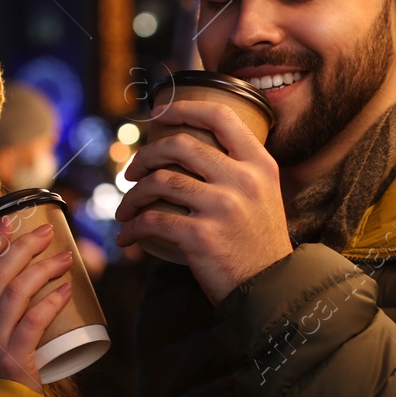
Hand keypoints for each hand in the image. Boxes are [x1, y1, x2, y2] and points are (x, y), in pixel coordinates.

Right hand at [0, 218, 73, 392]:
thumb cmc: (1, 377)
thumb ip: (1, 317)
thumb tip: (31, 283)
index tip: (7, 222)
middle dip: (22, 247)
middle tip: (48, 232)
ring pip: (13, 292)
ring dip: (42, 270)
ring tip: (66, 259)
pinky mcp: (10, 360)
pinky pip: (31, 322)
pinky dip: (50, 302)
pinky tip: (66, 290)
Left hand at [115, 98, 292, 302]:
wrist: (270, 288)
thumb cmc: (259, 243)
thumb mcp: (265, 195)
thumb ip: (240, 169)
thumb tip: (195, 146)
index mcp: (259, 165)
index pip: (220, 116)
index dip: (183, 108)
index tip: (158, 114)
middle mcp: (243, 180)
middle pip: (179, 145)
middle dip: (145, 155)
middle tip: (133, 171)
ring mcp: (222, 207)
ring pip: (159, 181)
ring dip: (132, 195)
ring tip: (125, 209)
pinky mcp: (201, 237)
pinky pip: (152, 221)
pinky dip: (132, 229)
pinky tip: (127, 238)